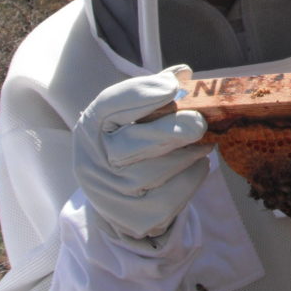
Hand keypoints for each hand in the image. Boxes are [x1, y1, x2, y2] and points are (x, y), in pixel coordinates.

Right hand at [73, 65, 211, 239]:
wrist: (117, 206)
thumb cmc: (127, 148)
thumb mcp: (127, 120)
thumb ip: (153, 94)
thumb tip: (183, 73)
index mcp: (91, 130)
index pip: (109, 105)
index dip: (142, 93)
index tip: (172, 85)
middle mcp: (96, 163)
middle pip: (136, 142)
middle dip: (173, 129)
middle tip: (199, 121)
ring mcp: (115, 194)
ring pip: (164, 167)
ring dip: (191, 151)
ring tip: (199, 142)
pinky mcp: (141, 217)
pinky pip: (180, 188)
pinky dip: (195, 172)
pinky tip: (192, 165)